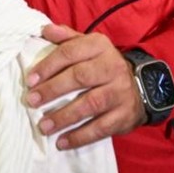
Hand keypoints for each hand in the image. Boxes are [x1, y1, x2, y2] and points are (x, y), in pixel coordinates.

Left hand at [26, 24, 146, 149]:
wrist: (143, 86)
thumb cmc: (103, 65)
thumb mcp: (89, 46)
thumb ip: (67, 38)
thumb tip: (45, 30)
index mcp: (99, 46)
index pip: (70, 53)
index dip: (48, 66)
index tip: (30, 80)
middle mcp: (112, 67)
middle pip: (79, 77)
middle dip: (52, 90)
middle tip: (31, 101)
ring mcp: (120, 92)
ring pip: (90, 104)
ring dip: (64, 117)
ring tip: (43, 125)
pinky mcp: (125, 115)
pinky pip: (101, 128)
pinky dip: (80, 136)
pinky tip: (62, 142)